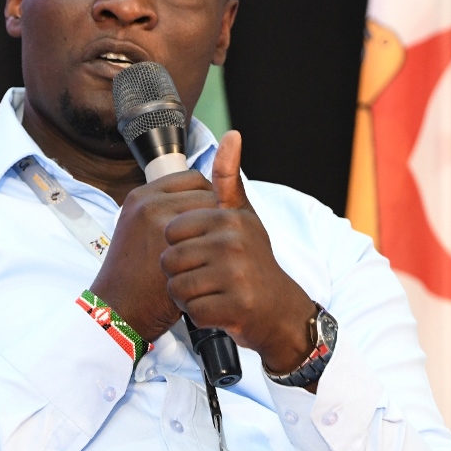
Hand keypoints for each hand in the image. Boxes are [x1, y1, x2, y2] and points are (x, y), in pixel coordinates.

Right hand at [88, 168, 218, 343]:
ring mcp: (161, 223)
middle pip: (206, 192)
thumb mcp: (140, 231)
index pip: (191, 179)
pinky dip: (219, 247)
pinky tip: (216, 262)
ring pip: (213, 213)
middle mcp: (149, 204)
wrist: (120, 309)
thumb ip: (166, 212)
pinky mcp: (174, 246)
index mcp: (141, 196)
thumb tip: (204, 199)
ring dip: (221, 230)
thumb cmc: (133, 277)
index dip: (206, 196)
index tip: (210, 218)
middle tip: (218, 237)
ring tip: (216, 251)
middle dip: (216, 213)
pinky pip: (213, 235)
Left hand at [161, 131, 317, 373]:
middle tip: (206, 278)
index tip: (202, 254)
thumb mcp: (243, 216)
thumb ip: (229, 179)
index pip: (171, 232)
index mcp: (228, 218)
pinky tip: (218, 310)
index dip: (179, 247)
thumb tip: (231, 134)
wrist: (280, 310)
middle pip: (170, 261)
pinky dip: (200, 316)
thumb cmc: (254, 262)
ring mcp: (236, 275)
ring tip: (211, 293)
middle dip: (180, 275)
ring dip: (188, 297)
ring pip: (177, 287)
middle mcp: (233, 242)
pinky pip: (193, 311)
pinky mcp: (236, 306)